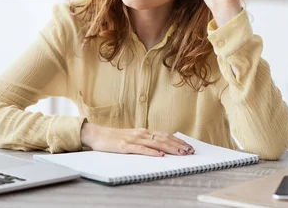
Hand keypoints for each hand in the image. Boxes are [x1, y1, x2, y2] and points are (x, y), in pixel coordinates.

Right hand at [80, 123, 194, 156]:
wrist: (97, 134)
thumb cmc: (115, 138)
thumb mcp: (133, 138)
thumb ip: (145, 141)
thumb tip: (160, 147)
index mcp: (144, 132)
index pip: (165, 135)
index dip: (178, 141)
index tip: (189, 146)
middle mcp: (141, 134)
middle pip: (164, 139)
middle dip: (178, 145)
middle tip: (190, 151)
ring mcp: (134, 139)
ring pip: (156, 143)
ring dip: (170, 148)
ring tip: (181, 153)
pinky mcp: (125, 146)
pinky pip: (141, 149)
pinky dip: (152, 152)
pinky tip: (160, 156)